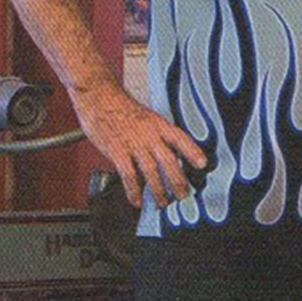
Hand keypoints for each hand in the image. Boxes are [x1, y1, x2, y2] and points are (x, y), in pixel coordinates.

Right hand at [69, 77, 207, 208]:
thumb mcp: (147, 117)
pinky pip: (129, 176)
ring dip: (159, 191)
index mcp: (159, 124)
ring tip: (163, 203)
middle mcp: (149, 135)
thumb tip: (171, 155)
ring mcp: (133, 144)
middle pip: (169, 161)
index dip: (193, 152)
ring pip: (151, 172)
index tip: (203, 165)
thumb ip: (158, 136)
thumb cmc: (121, 108)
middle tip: (184, 196)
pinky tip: (137, 201)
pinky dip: (134, 191)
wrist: (98, 96)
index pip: (181, 139)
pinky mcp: (117, 152)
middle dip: (179, 182)